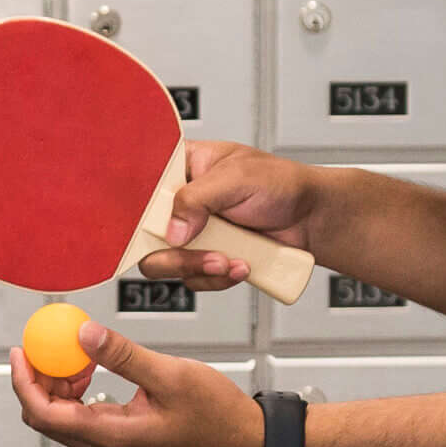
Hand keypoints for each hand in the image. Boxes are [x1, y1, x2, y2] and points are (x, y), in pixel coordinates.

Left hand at [6, 321, 265, 446]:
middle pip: (47, 419)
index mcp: (112, 439)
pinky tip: (93, 369)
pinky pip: (84, 419)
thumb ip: (122, 355)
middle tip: (42, 343)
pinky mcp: (122, 444)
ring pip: (63, 419)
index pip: (44, 416)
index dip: (24, 383)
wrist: (244, 442)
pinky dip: (78, 392)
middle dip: (37, 380)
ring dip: (59, 384)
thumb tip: (81, 333)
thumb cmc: (216, 414)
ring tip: (77, 352)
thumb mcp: (170, 375)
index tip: (20, 350)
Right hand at [136, 143, 328, 293]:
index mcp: (181, 167)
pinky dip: (217, 278)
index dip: (135, 208)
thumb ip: (199, 198)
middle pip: (145, 234)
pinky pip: (193, 279)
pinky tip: (240, 265)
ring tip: (230, 260)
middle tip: (196, 248)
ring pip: (166, 263)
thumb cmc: (280, 184)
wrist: (310, 220)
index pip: (140, 185)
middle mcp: (180, 200)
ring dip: (198, 267)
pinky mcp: (205, 258)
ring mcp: (192, 232)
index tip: (148, 224)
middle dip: (173, 251)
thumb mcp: (238, 178)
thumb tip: (173, 229)